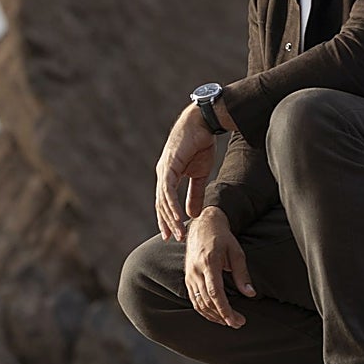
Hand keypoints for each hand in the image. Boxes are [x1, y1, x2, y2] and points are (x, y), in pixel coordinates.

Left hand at [155, 104, 217, 241]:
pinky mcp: (169, 166)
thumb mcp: (199, 174)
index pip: (164, 202)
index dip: (167, 219)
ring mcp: (164, 170)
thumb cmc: (201, 145)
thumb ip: (195, 194)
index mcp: (168, 176)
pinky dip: (173, 205)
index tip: (172, 235)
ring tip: (179, 232)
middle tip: (173, 239)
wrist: (203, 124)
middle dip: (167, 223)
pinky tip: (179, 217)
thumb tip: (192, 213)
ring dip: (171, 218)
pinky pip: (168, 190)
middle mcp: (162, 174)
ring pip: (164, 200)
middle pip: (161, 204)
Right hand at [184, 207, 255, 327]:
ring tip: (229, 321)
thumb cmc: (222, 237)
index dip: (225, 310)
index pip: (216, 293)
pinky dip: (203, 310)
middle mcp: (196, 270)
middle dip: (223, 316)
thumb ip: (242, 274)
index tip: (236, 321)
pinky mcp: (188, 277)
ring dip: (213, 316)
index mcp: (209, 263)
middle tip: (238, 323)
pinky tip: (215, 314)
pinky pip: (194, 298)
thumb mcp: (236, 252)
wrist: (203, 224)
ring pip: (199, 303)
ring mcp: (190, 274)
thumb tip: (250, 294)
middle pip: (207, 301)